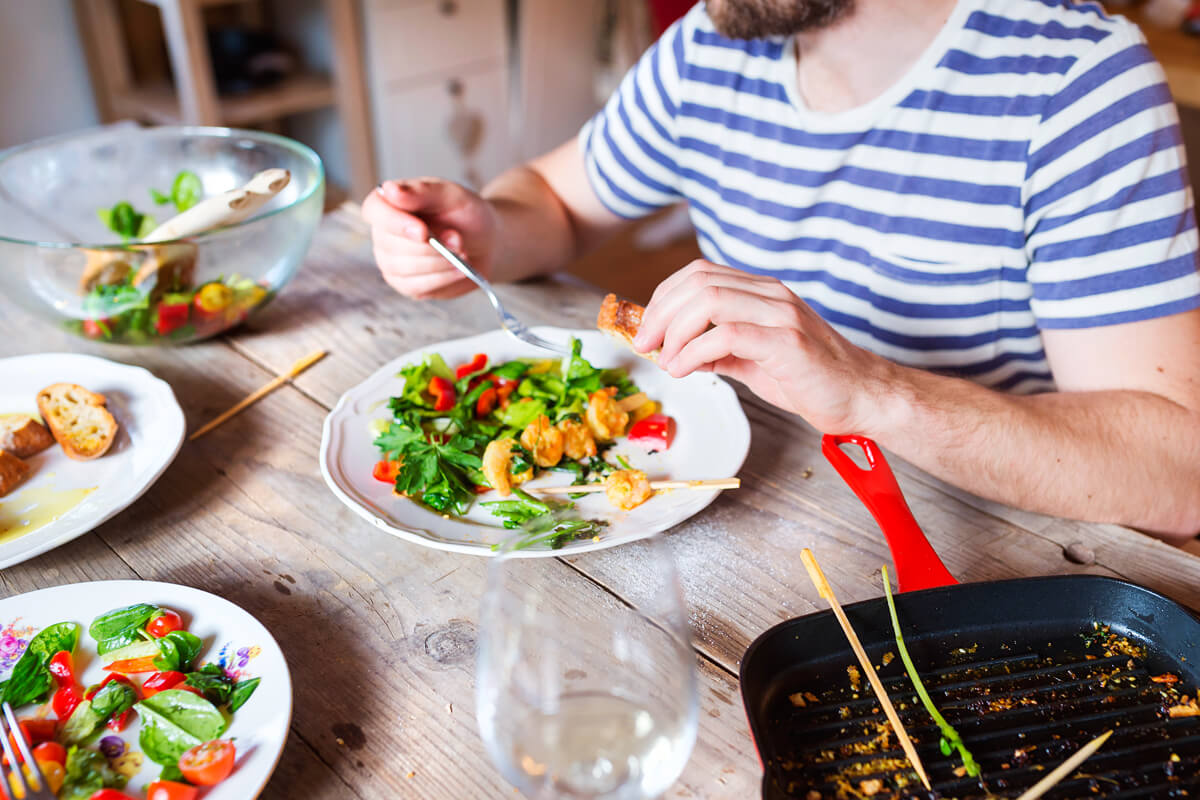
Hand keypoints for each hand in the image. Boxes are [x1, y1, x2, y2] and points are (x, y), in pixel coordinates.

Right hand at [361, 178, 497, 299]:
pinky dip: (442, 278)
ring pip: (404, 268)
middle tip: (457, 239)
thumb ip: (421, 191)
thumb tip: (390, 190)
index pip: (374, 210)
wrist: (486, 242)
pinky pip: (416, 286)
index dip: (394, 223)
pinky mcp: (405, 283)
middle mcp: (384, 232)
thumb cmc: (466, 214)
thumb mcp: (451, 195)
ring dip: (439, 262)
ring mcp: (391, 260)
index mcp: (390, 202)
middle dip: (432, 246)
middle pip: (392, 245)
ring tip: (462, 253)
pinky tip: (458, 269)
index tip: (423, 232)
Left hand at [633, 261, 892, 433]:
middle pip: (699, 282)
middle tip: (644, 345)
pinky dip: (695, 352)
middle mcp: (771, 294)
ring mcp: (781, 315)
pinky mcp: (788, 342)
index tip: (646, 328)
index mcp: (762, 292)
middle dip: (660, 313)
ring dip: (675, 332)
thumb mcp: (754, 362)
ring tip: (666, 361)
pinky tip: (686, 371)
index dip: (664, 296)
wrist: (862, 398)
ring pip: (710, 301)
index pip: (700, 274)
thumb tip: (678, 353)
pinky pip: (728, 334)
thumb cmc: (811, 380)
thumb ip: (719, 351)